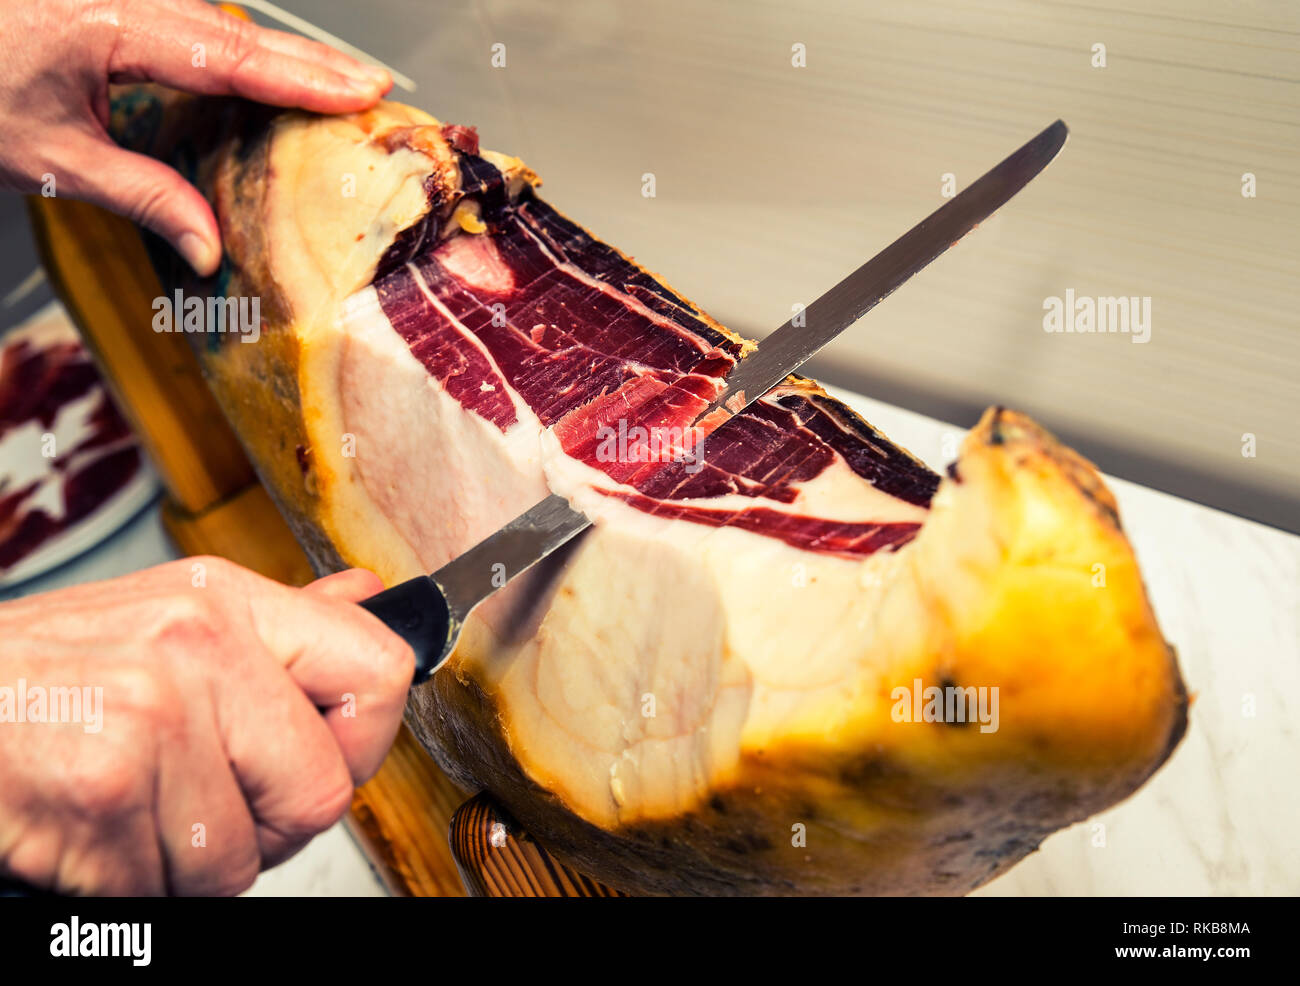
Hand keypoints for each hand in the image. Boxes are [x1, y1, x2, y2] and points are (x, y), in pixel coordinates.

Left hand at [0, 0, 391, 274]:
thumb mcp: (50, 157)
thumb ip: (141, 196)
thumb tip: (208, 249)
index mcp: (106, 24)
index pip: (228, 55)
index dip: (302, 76)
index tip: (361, 91)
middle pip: (239, 29)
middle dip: (313, 62)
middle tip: (375, 88)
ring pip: (222, 20)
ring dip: (283, 54)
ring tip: (340, 86)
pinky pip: (194, 19)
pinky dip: (242, 50)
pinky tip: (270, 72)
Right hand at [0, 557, 413, 894]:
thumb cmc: (43, 673)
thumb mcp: (169, 618)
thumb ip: (281, 624)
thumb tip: (370, 598)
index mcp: (227, 603)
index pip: (380, 671)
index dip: (363, 739)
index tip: (326, 754)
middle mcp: (198, 650)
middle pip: (320, 793)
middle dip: (265, 827)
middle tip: (200, 802)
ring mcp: (150, 721)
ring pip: (236, 862)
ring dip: (183, 864)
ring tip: (129, 808)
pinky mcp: (101, 796)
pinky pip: (163, 894)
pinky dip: (126, 887)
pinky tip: (89, 831)